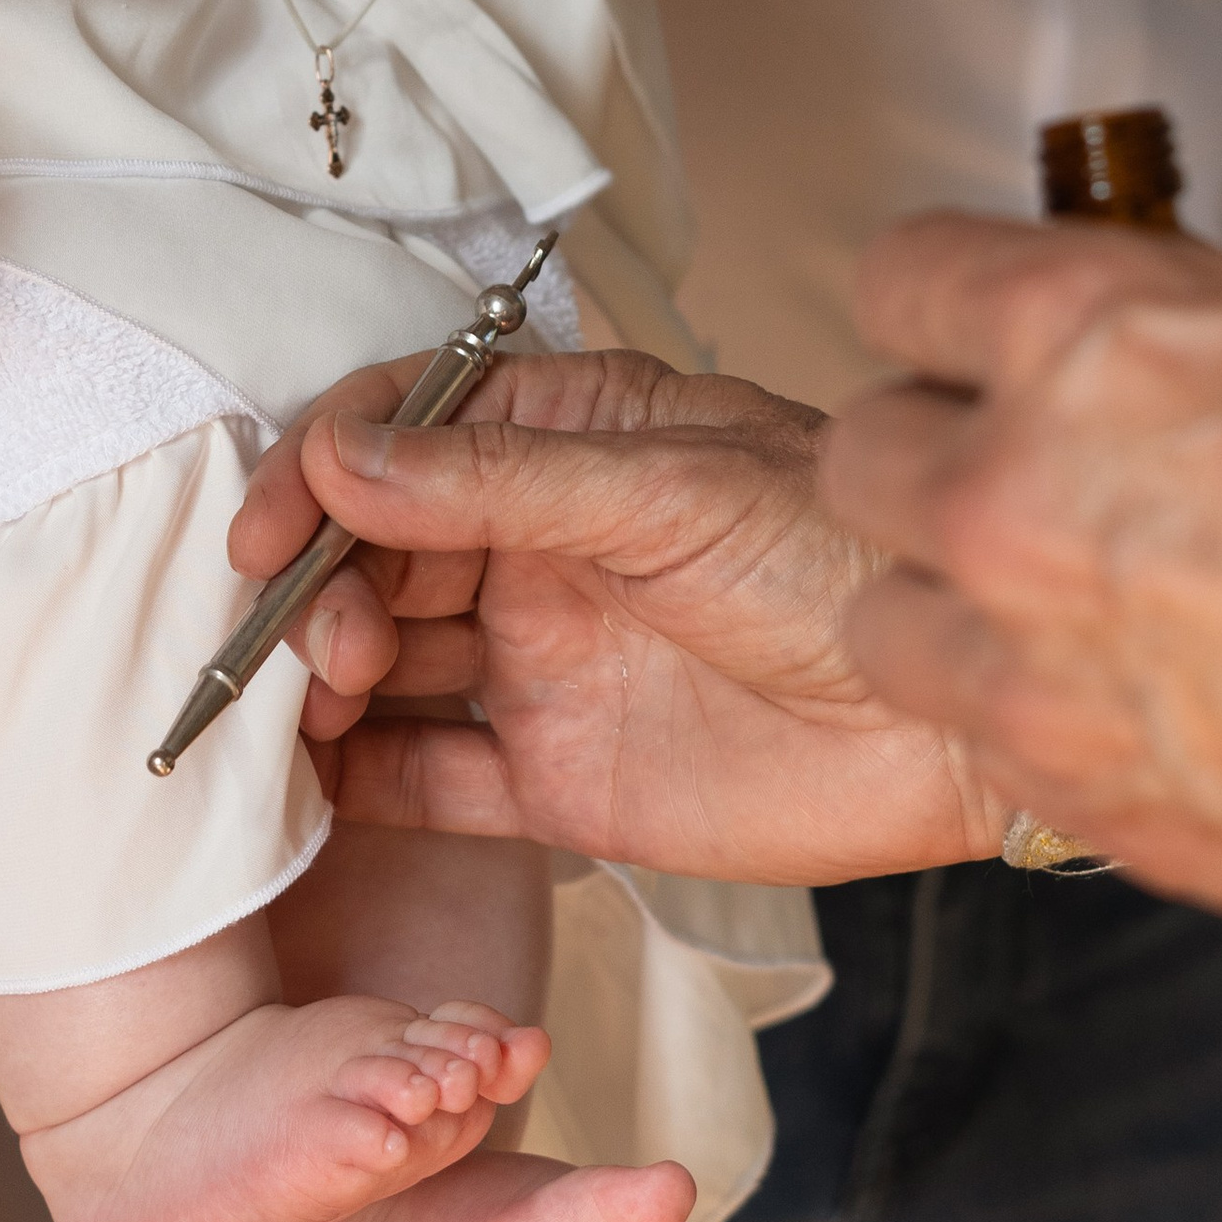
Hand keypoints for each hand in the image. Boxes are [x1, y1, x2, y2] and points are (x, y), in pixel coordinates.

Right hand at [228, 349, 1006, 884]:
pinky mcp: (557, 777)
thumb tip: (344, 456)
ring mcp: (538, 661)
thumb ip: (500, 482)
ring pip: (383, 662)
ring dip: (323, 677)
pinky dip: (355, 784)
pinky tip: (307, 789)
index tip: (267, 532)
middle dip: (317, 585)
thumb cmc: (844, 564)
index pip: (398, 432)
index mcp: (562, 438)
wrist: (953, 724)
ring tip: (326, 698)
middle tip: (327, 638)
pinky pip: (426, 778)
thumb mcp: (669, 492)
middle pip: (371, 552)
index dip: (316, 471)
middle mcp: (533, 547)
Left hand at [827, 217, 1221, 980]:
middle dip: (931, 462)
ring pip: (882, 615)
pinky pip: (975, 737)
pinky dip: (1026, 723)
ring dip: (951, 608)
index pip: (902, 281)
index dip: (946, 314)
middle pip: (861, 452)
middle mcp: (1018, 484)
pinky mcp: (1067, 792)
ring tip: (1064, 617)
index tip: (977, 343)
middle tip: (1025, 486)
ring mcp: (1026, 652)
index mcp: (1089, 331)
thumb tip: (1142, 345)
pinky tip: (1133, 708)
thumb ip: (1192, 334)